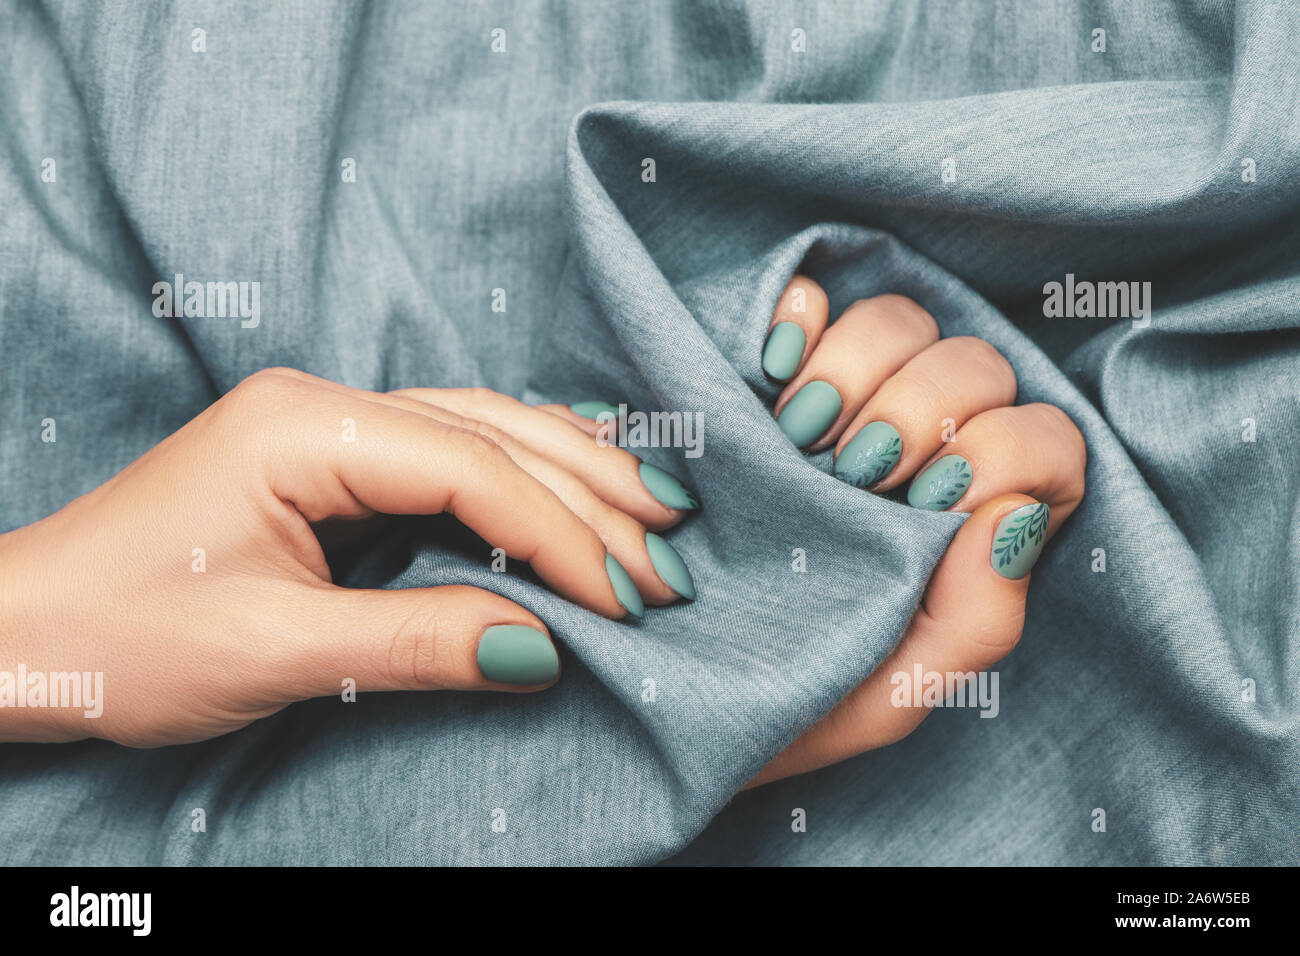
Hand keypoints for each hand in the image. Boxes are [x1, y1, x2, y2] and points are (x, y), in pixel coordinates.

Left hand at [0, 369, 698, 745]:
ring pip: (482, 428)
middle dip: (590, 495)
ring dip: (572, 472)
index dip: (561, 534)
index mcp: (303, 429)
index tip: (629, 599)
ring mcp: (327, 426)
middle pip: (493, 431)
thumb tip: (545, 649)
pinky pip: (453, 452)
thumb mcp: (274, 651)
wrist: (21, 636)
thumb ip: (416, 640)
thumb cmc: (121, 638)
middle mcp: (324, 405)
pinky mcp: (330, 462)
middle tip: (673, 556)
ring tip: (658, 508)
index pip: (473, 467)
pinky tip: (575, 481)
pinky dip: (523, 473)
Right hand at [752, 277, 1085, 784]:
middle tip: (853, 473)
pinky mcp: (775, 375)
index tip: (927, 500)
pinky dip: (794, 319)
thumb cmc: (794, 701)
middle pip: (973, 362)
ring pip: (898, 321)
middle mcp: (925, 451)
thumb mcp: (895, 690)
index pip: (1042, 435)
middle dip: (918, 409)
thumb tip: (1014, 511)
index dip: (999, 448)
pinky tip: (766, 372)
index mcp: (976, 523)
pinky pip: (808, 303)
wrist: (669, 682)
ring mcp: (848, 405)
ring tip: (797, 435)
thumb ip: (980, 620)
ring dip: (853, 368)